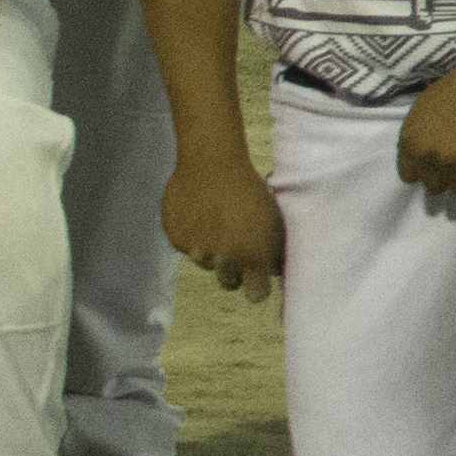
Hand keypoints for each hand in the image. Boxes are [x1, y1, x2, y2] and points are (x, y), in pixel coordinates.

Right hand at [162, 143, 286, 299]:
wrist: (211, 162)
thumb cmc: (250, 187)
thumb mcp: (272, 216)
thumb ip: (275, 247)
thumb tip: (278, 268)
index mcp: (252, 254)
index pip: (257, 293)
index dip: (258, 287)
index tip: (259, 280)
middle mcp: (223, 259)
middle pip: (230, 283)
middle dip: (236, 272)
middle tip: (238, 250)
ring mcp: (197, 251)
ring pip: (208, 263)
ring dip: (213, 251)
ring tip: (218, 222)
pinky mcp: (176, 240)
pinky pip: (188, 247)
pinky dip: (193, 236)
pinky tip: (200, 213)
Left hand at [394, 51, 455, 195]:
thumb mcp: (422, 111)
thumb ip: (417, 138)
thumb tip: (420, 160)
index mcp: (409, 141)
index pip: (410, 176)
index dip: (426, 169)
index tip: (438, 161)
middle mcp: (426, 154)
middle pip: (435, 186)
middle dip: (447, 174)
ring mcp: (451, 160)